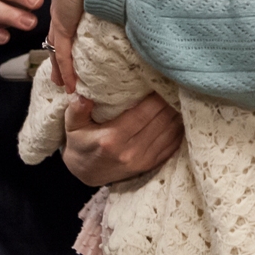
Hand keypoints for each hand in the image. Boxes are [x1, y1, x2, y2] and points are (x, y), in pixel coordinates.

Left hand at [49, 0, 105, 88]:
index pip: (74, 14)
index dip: (75, 29)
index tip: (79, 42)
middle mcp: (68, 5)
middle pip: (62, 34)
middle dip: (62, 53)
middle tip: (63, 70)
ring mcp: (63, 16)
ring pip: (59, 47)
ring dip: (62, 67)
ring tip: (63, 84)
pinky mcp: (63, 26)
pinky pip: (63, 53)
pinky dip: (66, 70)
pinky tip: (68, 85)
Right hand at [61, 94, 183, 186]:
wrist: (86, 174)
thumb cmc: (81, 144)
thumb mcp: (72, 127)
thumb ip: (76, 110)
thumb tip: (81, 96)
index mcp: (112, 139)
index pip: (143, 114)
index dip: (157, 97)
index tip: (164, 80)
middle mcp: (130, 152)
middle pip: (161, 121)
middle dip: (171, 101)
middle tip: (177, 82)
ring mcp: (142, 161)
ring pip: (170, 132)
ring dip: (178, 113)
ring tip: (182, 95)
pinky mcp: (150, 165)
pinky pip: (172, 145)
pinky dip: (179, 129)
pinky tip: (182, 114)